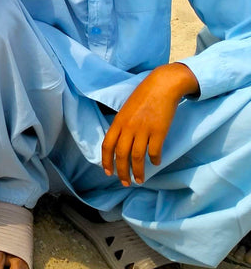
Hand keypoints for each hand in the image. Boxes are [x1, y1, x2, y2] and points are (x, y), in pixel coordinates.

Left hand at [101, 63, 199, 185]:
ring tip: (139, 180)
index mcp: (118, 121)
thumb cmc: (144, 96)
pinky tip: (156, 163)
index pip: (107, 145)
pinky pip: (154, 151)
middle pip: (121, 154)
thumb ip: (122, 125)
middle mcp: (128, 127)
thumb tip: (119, 140)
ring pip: (137, 156)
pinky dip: (154, 159)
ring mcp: (143, 129)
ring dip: (138, 171)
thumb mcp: (126, 109)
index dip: (106, 160)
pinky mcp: (159, 131)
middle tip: (124, 182)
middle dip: (121, 171)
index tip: (108, 172)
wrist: (162, 85)